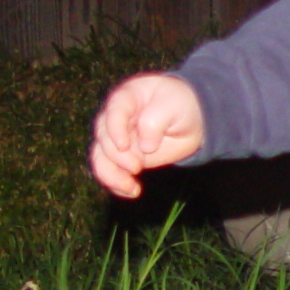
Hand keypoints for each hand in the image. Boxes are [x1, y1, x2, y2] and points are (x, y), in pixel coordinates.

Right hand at [90, 73, 205, 197]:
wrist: (189, 119)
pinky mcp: (122, 157)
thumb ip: (155, 121)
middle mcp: (115, 118)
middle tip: (138, 167)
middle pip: (104, 138)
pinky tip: (131, 192)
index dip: (115, 129)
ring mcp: (117, 139)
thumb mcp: (173, 105)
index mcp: (126, 97)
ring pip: (100, 157)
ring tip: (131, 188)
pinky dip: (116, 184)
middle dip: (118, 156)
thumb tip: (144, 147)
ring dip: (111, 175)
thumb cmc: (179, 104)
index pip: (113, 111)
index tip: (124, 146)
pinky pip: (110, 171)